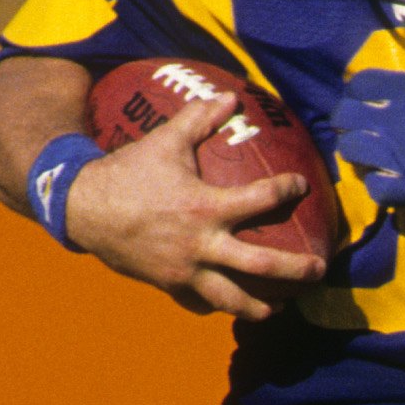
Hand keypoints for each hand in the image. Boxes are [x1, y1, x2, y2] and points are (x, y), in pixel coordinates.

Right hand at [65, 92, 328, 321]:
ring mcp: (186, 270)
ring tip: (283, 306)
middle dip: (296, 270)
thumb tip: (231, 98)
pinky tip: (236, 304)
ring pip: (233, 299)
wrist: (83, 208)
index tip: (301, 187)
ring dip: (263, 306)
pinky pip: (201, 303)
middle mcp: (201, 244)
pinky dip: (221, 305)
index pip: (262, 199)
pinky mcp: (170, 285)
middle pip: (262, 266)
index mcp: (206, 206)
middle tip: (321, 269)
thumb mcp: (165, 140)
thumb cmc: (128, 171)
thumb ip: (199, 119)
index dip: (287, 191)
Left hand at [332, 69, 404, 265]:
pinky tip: (394, 187)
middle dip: (351, 122)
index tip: (370, 98)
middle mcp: (394, 119)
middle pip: (344, 116)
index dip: (361, 90)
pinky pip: (373, 189)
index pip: (360, 81)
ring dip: (361, 155)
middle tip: (367, 130)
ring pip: (351, 152)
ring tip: (376, 159)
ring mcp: (397, 156)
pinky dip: (380, 188)